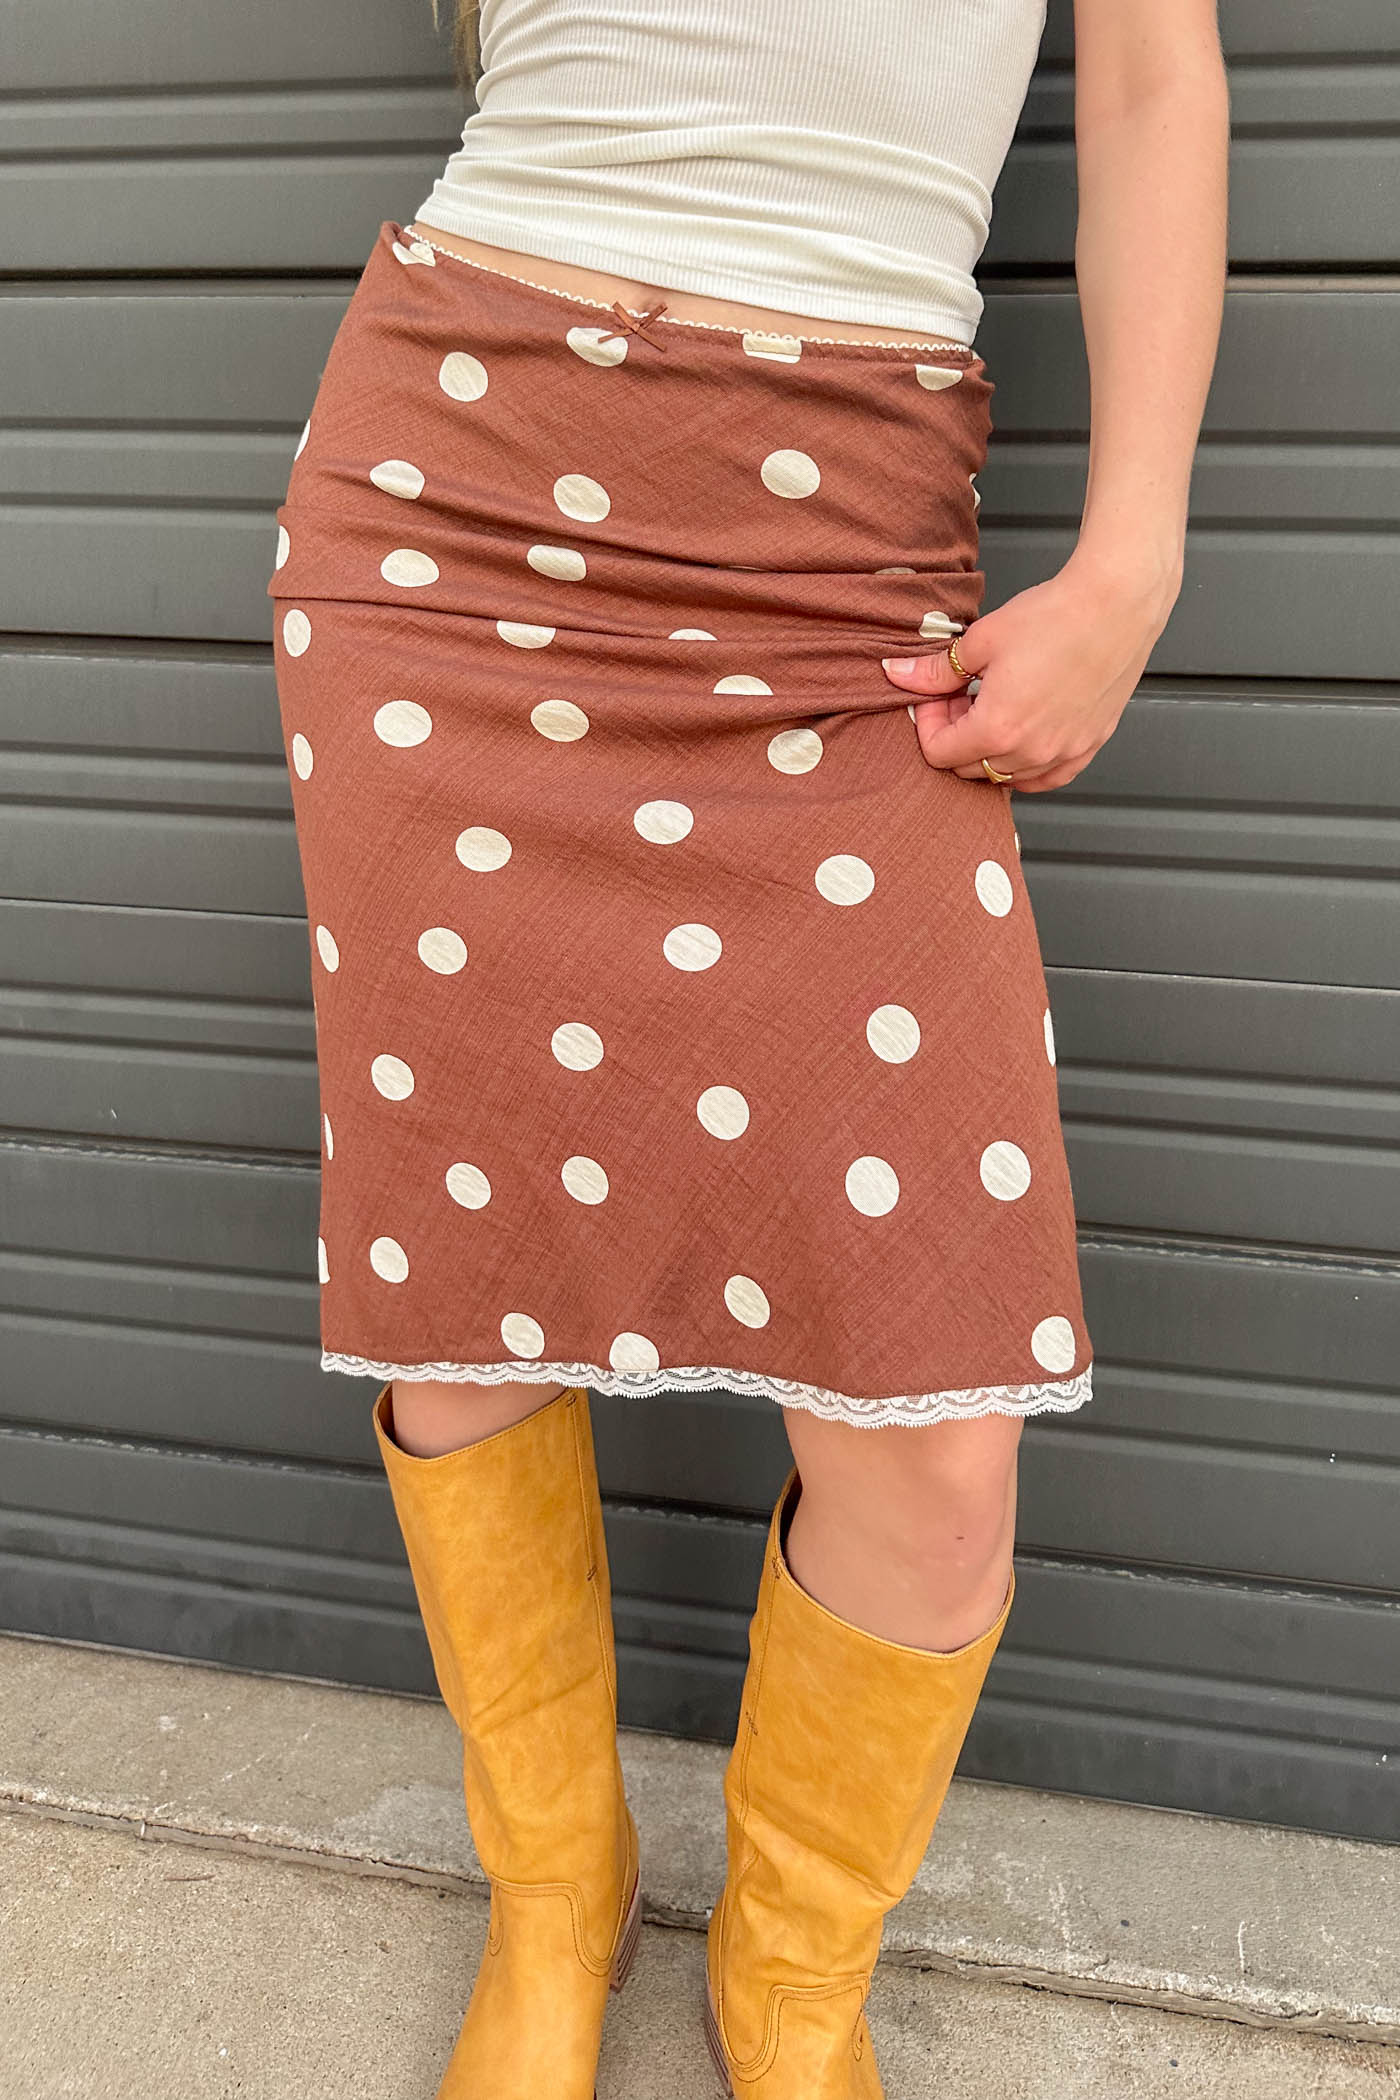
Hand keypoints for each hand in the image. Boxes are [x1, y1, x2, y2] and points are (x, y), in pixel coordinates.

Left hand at [880, 554, 1177, 791]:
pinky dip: (1028, 765)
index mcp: (998, 729)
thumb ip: (935, 670)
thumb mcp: (982, 640)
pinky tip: (1025, 732)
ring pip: (1006, 775)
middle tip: (964, 694)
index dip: (930, 724)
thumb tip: (897, 675)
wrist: (1117, 605)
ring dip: (991, 748)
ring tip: (997, 704)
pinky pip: (1048, 777)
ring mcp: (1064, 753)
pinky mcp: (1089, 746)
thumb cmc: (1056, 616)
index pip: (939, 754)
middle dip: (958, 734)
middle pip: (970, 768)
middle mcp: (1031, 752)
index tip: (939, 695)